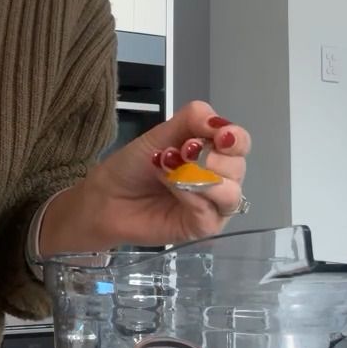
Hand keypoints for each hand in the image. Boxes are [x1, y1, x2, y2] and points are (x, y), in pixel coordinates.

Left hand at [39, 101, 250, 254]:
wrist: (106, 197)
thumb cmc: (132, 166)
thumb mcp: (161, 134)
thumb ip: (193, 120)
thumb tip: (220, 123)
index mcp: (212, 152)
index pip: (240, 142)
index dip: (234, 137)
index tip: (218, 134)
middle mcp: (219, 178)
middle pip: (238, 166)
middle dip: (214, 157)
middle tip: (183, 152)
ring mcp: (212, 205)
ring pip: (232, 193)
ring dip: (202, 177)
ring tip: (170, 168)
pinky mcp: (202, 227)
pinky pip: (211, 212)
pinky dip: (192, 196)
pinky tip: (172, 187)